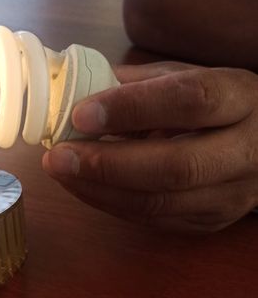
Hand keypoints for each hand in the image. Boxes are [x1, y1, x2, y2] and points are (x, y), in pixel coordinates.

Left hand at [42, 62, 257, 232]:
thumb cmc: (215, 103)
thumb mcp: (185, 77)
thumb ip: (136, 83)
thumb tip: (75, 90)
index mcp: (241, 97)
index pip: (190, 101)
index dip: (132, 108)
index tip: (81, 114)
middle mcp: (246, 150)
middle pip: (176, 166)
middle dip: (107, 164)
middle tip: (58, 156)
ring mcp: (233, 193)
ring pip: (162, 202)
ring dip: (100, 189)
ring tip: (60, 171)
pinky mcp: (213, 221)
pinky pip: (155, 220)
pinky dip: (111, 203)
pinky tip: (82, 185)